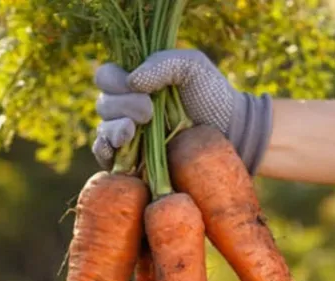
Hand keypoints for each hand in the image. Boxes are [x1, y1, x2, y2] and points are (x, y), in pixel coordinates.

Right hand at [92, 49, 272, 174]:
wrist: (231, 133)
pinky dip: (105, 150)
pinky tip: (118, 147)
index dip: (114, 81)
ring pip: (103, 130)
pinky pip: (104, 156)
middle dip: (123, 105)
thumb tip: (132, 82)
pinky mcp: (130, 162)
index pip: (105, 77)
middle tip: (149, 111)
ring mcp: (127, 136)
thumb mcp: (192, 66)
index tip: (140, 87)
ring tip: (134, 130)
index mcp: (135, 82)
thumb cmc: (212, 96)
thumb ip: (163, 63)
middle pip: (103, 104)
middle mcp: (126, 108)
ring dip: (114, 128)